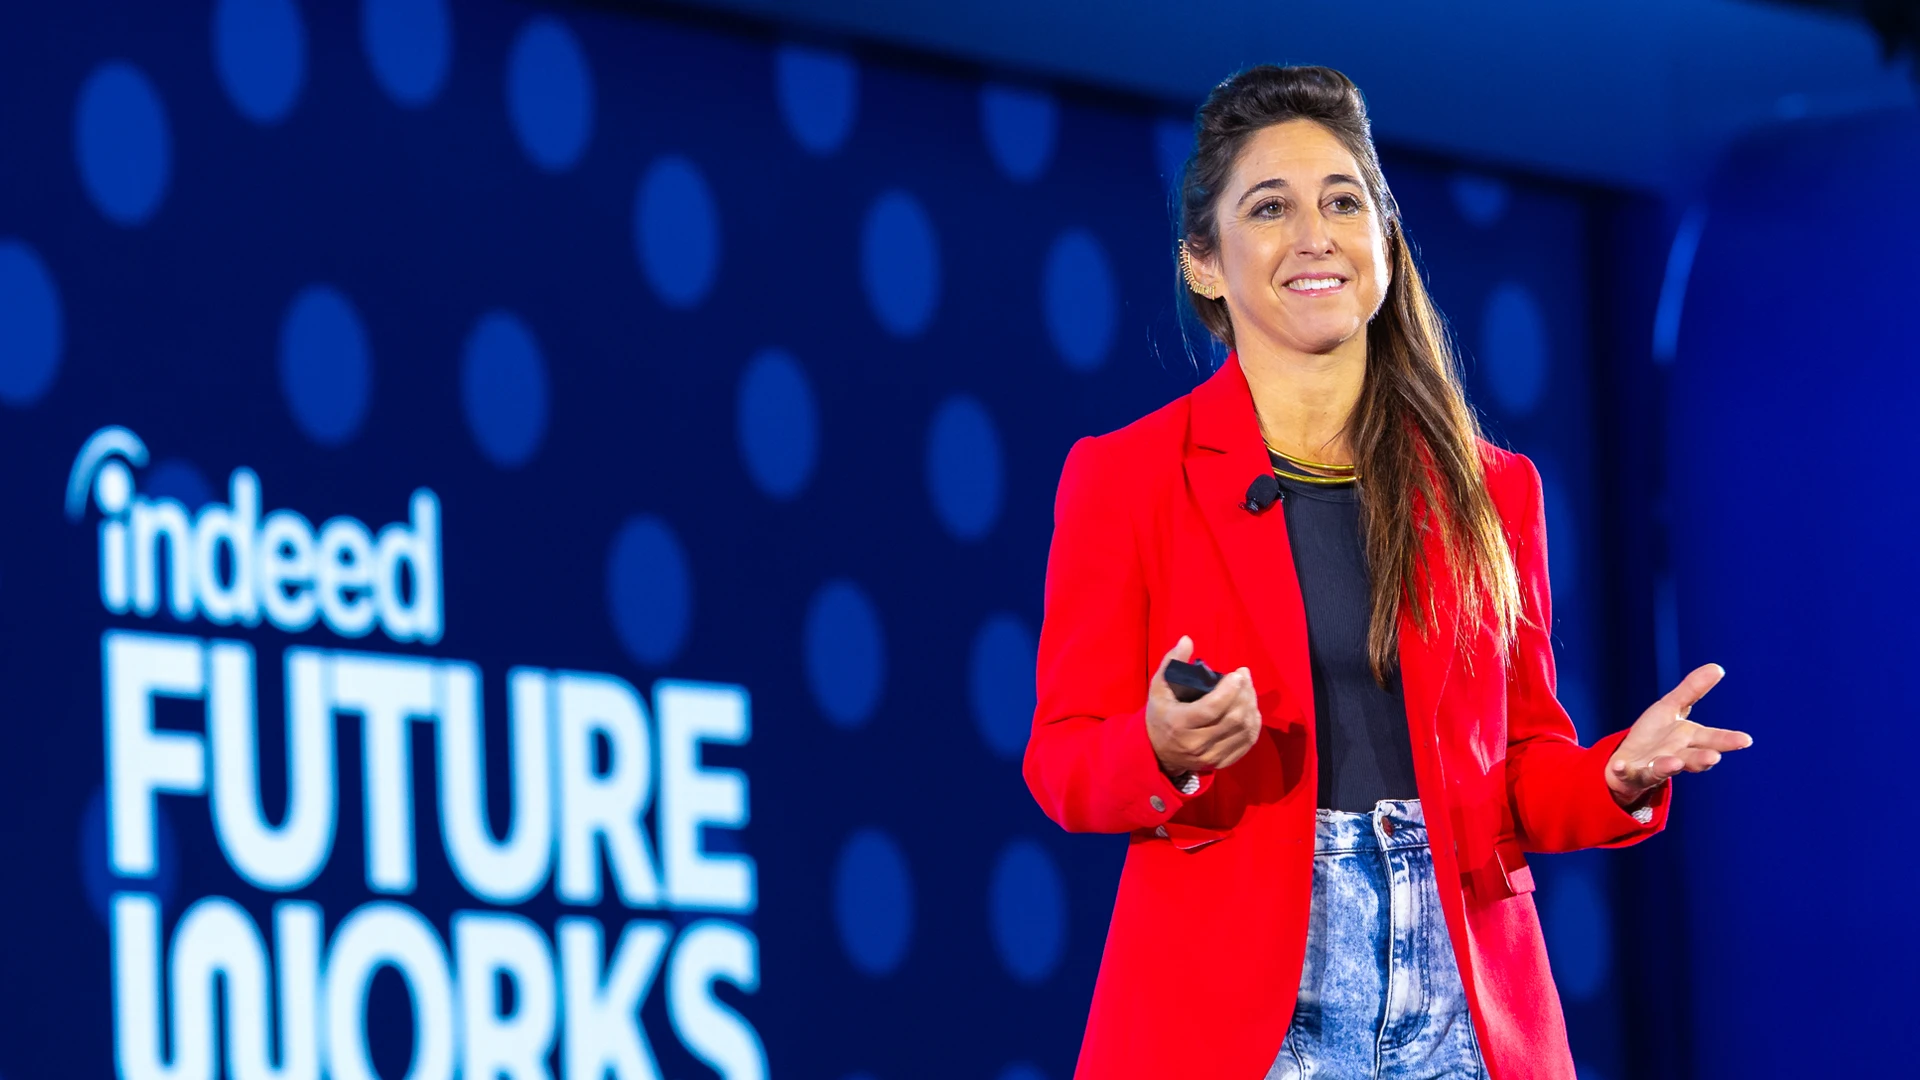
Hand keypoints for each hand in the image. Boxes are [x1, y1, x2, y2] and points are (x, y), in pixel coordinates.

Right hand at [1145, 635, 1261, 776]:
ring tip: (1248, 690)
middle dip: (1245, 694)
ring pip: (1243, 730)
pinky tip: (1252, 709)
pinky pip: (1247, 743)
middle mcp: (1196, 743)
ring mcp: (1211, 756)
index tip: (1238, 674)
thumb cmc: (1159, 715)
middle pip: (1232, 718)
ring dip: (1251, 706)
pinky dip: (1254, 725)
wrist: (1158, 753)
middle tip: (1245, 677)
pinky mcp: (1222, 762)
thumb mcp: (1158, 688)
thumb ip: (1171, 663)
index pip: (1212, 708)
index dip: (1230, 690)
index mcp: (1179, 723)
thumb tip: (1187, 640)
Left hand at [1606, 663, 1751, 806]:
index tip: (1746, 740)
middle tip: (1714, 758)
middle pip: (1692, 758)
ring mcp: (1652, 767)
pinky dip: (1622, 770)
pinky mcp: (1629, 773)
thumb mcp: (1671, 707)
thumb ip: (1692, 690)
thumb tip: (1717, 667)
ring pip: (1663, 768)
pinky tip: (1617, 765)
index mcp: (1688, 740)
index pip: (1711, 739)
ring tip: (1674, 762)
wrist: (1629, 761)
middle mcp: (1675, 756)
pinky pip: (1625, 773)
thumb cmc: (1656, 735)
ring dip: (1668, 766)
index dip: (1727, 740)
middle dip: (1702, 759)